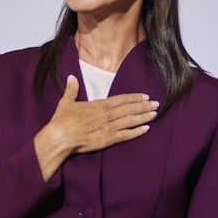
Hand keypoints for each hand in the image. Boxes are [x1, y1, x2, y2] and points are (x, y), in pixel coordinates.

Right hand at [34, 75, 158, 180]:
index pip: (122, 99)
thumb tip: (71, 77)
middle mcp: (107, 115)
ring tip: (155, 114)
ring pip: (131, 120)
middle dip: (144, 106)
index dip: (135, 98)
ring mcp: (109, 127)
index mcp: (99, 105)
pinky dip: (137, 132)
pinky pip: (126, 135)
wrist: (60, 137)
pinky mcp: (108, 140)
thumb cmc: (62, 120)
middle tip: (156, 104)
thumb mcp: (66, 102)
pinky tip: (146, 129)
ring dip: (144, 117)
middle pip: (130, 109)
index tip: (145, 96)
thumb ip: (72, 89)